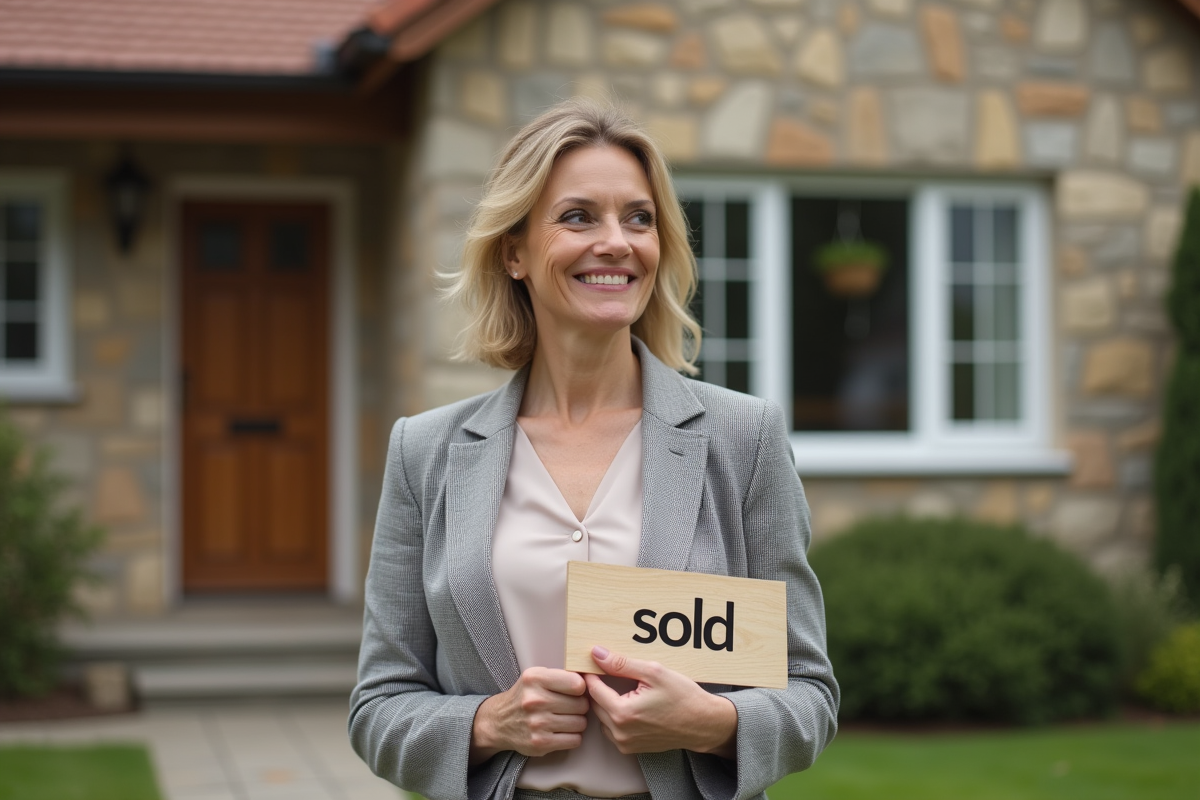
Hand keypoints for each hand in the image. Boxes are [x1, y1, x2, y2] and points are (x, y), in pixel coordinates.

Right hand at [470, 667, 589, 763]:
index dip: (581, 688)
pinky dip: (573, 737)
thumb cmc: (524, 697)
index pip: (577, 684)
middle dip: (580, 706)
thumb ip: (560, 675)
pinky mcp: (540, 743)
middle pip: (581, 705)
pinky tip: (563, 731)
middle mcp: (535, 700)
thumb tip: (591, 679)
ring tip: (566, 718)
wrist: (499, 722)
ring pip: (580, 723)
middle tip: (571, 706)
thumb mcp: (536, 676)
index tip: (576, 691)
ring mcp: (537, 723)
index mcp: (535, 679)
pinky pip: (574, 740)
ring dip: (578, 722)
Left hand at [585, 646, 737, 757]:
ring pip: (602, 718)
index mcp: (623, 713)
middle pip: (595, 704)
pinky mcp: (631, 748)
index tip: (593, 664)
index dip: (591, 674)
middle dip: (599, 688)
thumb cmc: (682, 697)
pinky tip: (629, 705)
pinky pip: (612, 730)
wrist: (703, 723)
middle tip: (608, 673)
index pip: (593, 689)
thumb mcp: (653, 672)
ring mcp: (625, 743)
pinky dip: (615, 716)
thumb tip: (598, 654)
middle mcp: (620, 732)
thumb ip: (621, 664)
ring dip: (606, 704)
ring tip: (621, 689)